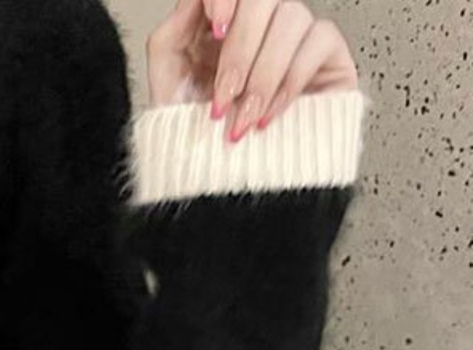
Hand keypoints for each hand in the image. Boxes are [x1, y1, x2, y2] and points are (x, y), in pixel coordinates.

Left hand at [146, 0, 359, 138]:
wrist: (224, 187)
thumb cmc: (196, 141)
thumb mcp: (167, 88)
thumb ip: (171, 37)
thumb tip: (198, 0)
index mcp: (223, 23)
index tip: (215, 29)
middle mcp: (261, 24)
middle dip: (239, 52)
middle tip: (224, 99)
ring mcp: (296, 36)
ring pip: (291, 16)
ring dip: (262, 77)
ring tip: (243, 121)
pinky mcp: (328, 57)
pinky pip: (318, 42)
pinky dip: (289, 83)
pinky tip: (268, 118)